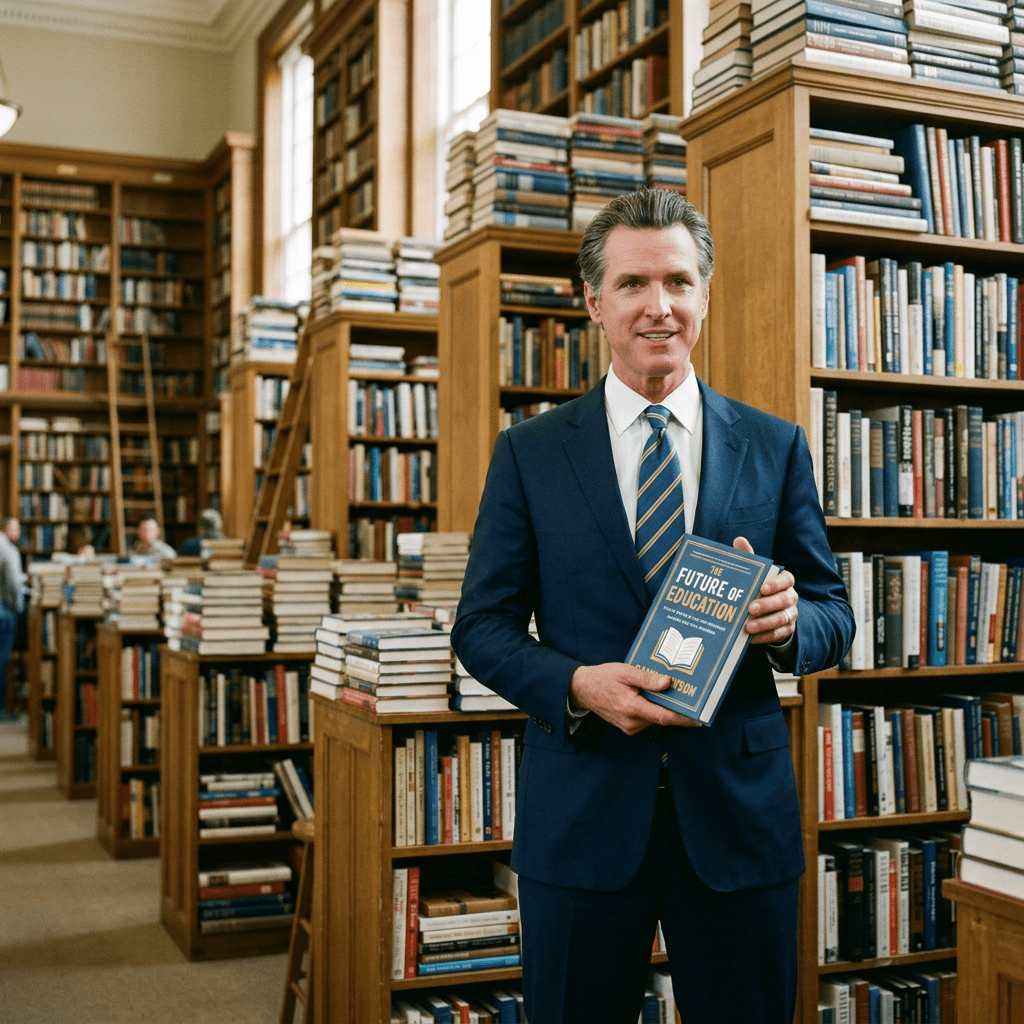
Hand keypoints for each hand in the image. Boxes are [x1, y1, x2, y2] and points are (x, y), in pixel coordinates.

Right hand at [569, 662, 702, 735]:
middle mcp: (631, 722)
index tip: (700, 720)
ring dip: (664, 708)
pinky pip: (647, 719)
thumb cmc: (602, 678)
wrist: (582, 690)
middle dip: (676, 709)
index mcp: (631, 708)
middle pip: (662, 718)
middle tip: (691, 697)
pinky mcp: (628, 726)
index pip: (664, 717)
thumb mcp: (624, 672)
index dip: (684, 719)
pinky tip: (655, 697)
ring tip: (671, 692)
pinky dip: (654, 709)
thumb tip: (667, 684)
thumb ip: (646, 678)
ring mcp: (629, 726)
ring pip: (655, 718)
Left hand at [733, 535, 798, 645]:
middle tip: (751, 608)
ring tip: (748, 627)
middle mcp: (791, 597)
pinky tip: (751, 638)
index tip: (762, 587)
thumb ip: (749, 557)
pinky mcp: (787, 630)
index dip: (776, 584)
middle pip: (785, 600)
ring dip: (765, 623)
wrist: (767, 611)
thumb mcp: (754, 573)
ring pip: (782, 619)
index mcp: (784, 581)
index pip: (787, 580)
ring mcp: (790, 614)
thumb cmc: (759, 587)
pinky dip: (765, 636)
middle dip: (768, 605)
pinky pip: (779, 634)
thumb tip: (739, 539)